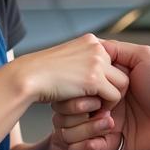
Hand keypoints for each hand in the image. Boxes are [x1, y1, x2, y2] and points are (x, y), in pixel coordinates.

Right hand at [9, 34, 127, 108]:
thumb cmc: (41, 72)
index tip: (100, 90)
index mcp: (90, 41)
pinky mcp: (95, 79)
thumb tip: (94, 73)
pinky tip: (93, 109)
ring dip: (112, 97)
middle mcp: (97, 48)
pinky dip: (107, 106)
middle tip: (102, 100)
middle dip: (114, 87)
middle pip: (121, 70)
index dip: (109, 77)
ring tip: (98, 105)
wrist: (27, 77)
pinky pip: (115, 96)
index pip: (114, 58)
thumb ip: (83, 61)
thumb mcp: (67, 59)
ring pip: (122, 83)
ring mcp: (96, 62)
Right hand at [52, 40, 149, 149]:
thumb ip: (116, 49)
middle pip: (64, 107)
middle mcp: (99, 104)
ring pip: (66, 128)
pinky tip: (104, 137)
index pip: (73, 85)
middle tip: (96, 105)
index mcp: (104, 85)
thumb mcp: (144, 57)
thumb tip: (94, 46)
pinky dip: (86, 144)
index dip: (73, 86)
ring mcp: (99, 125)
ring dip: (83, 126)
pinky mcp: (104, 146)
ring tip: (108, 122)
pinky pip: (78, 148)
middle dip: (75, 107)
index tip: (84, 86)